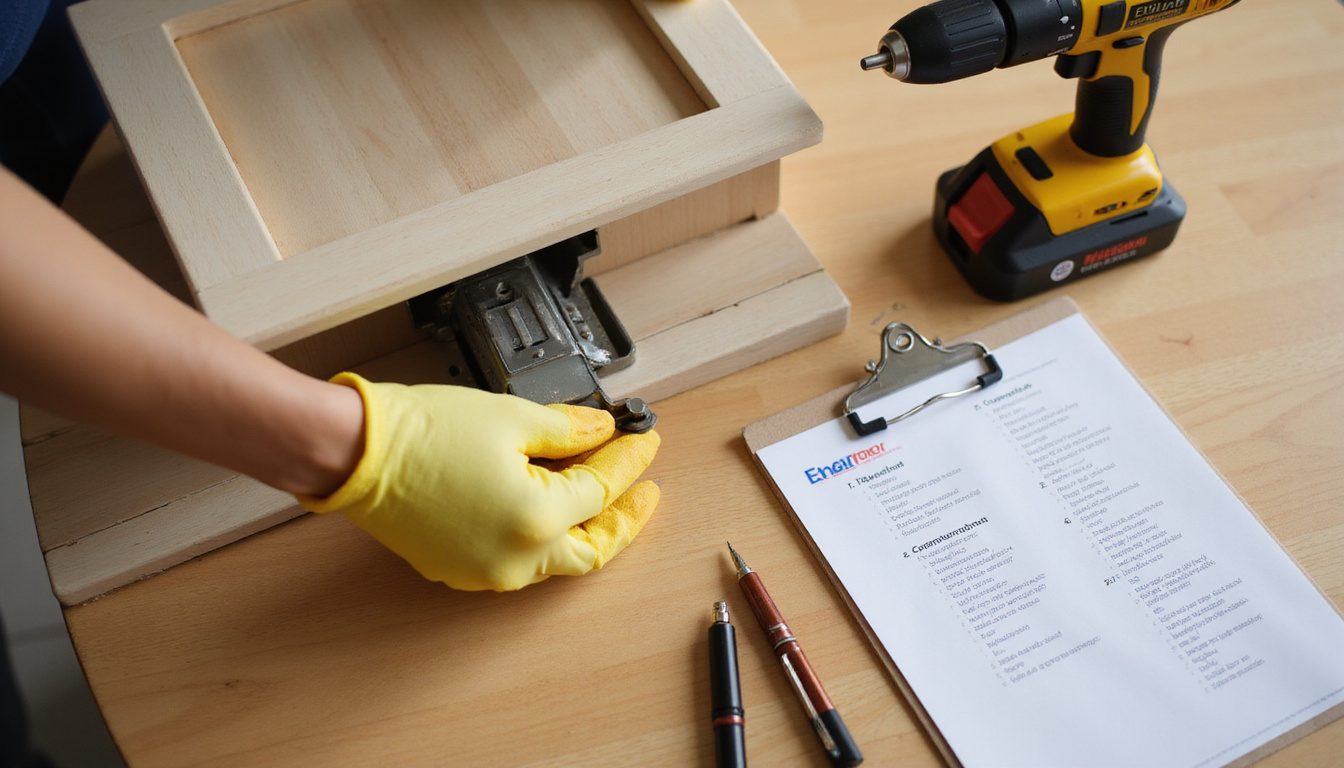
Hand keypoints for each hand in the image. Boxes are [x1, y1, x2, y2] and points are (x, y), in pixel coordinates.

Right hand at [296, 373, 659, 590]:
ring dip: (582, 525)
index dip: (630, 461)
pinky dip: (542, 531)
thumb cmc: (420, 433)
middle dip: (623, 517)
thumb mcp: (512, 417)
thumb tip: (601, 430)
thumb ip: (569, 429)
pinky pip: (518, 557)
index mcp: (536, 521)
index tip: (643, 440)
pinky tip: (546, 499)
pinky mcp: (460, 569)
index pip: (604, 490)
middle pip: (592, 548)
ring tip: (598, 489)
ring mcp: (485, 572)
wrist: (354, 451)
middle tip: (643, 489)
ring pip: (556, 558)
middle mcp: (515, 560)